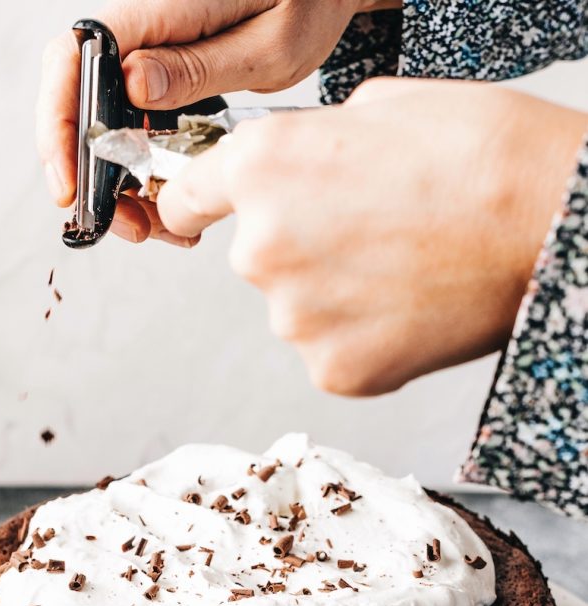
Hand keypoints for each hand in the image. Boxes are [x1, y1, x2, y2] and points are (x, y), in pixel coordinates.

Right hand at [36, 0, 397, 242]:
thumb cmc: (306, 3)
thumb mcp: (265, 42)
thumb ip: (198, 65)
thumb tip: (132, 85)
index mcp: (159, 10)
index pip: (76, 57)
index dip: (58, 123)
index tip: (69, 185)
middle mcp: (144, 32)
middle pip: (82, 102)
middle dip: (92, 173)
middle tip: (127, 226)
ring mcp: (153, 60)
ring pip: (109, 126)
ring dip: (121, 185)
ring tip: (153, 229)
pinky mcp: (167, 82)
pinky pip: (140, 129)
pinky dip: (147, 174)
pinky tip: (170, 206)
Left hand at [158, 79, 586, 393]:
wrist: (545, 222)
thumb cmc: (479, 154)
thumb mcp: (377, 108)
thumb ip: (308, 145)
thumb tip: (293, 170)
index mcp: (262, 168)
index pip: (187, 197)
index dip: (195, 205)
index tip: (196, 216)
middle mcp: (261, 248)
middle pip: (258, 256)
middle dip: (302, 246)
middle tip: (376, 231)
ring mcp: (297, 319)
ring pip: (299, 308)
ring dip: (336, 295)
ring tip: (405, 269)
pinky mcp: (336, 371)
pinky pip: (333, 352)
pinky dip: (364, 338)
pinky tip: (409, 311)